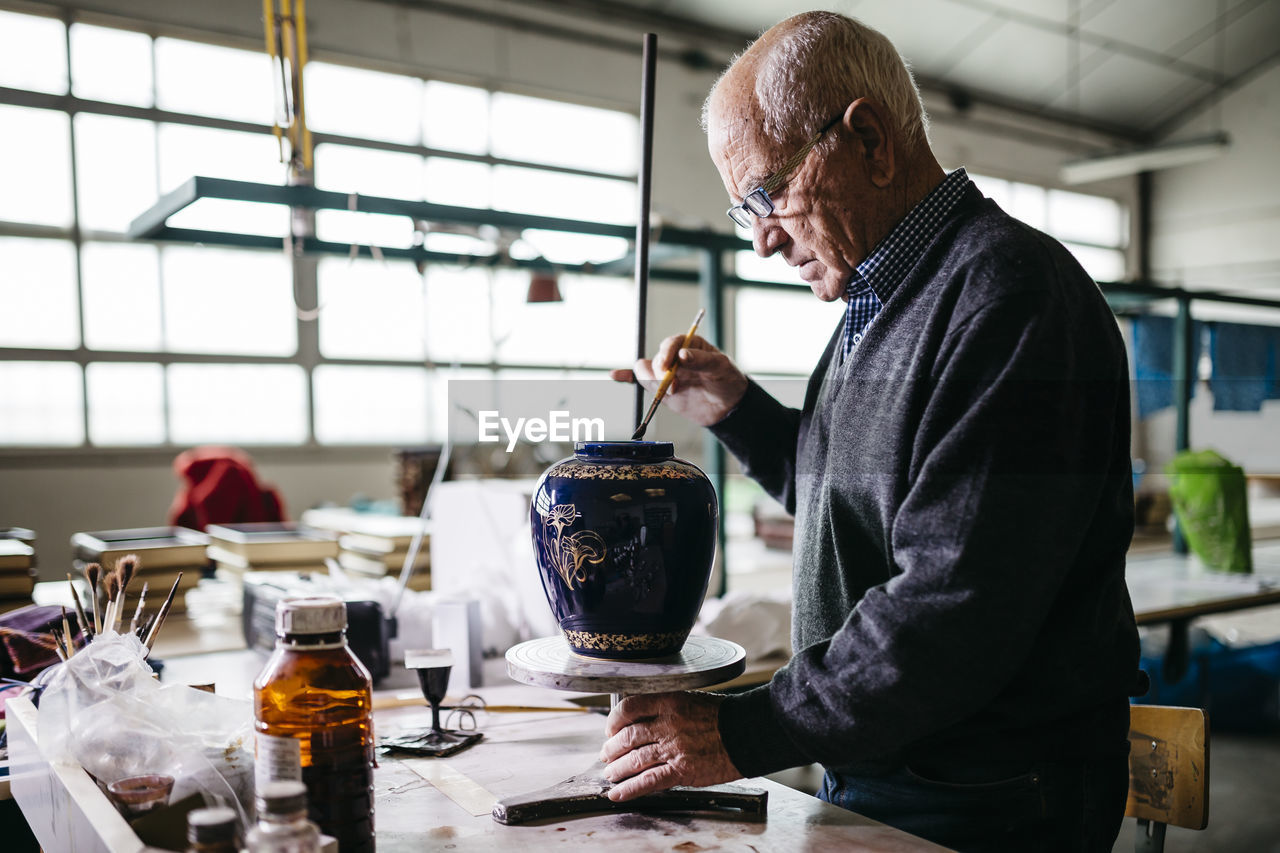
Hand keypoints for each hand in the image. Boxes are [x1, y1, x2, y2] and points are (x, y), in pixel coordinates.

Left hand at [598, 692, 741, 801]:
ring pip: (634, 760)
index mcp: (670, 702)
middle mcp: (667, 724)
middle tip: (607, 753)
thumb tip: (645, 719)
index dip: (615, 720)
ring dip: (617, 769)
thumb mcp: (692, 700)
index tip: (611, 728)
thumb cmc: (724, 717)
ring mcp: (673, 749)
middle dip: (612, 747)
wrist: (748, 733)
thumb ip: (668, 708)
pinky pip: (648, 781)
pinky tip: (618, 794)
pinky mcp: (681, 771)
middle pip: (628, 737)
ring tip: (610, 773)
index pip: (630, 708)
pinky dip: (630, 789)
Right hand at [609, 335, 748, 426]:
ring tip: (671, 393)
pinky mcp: (662, 389)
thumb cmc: (728, 380)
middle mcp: (675, 357)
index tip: (667, 368)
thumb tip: (682, 354)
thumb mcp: (720, 367)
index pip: (671, 343)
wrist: (729, 407)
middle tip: (673, 388)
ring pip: (647, 372)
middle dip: (661, 374)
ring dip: (653, 383)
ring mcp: (667, 374)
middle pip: (656, 359)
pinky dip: (627, 378)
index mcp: (690, 345)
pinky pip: (641, 382)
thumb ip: (701, 360)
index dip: (666, 354)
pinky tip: (616, 376)